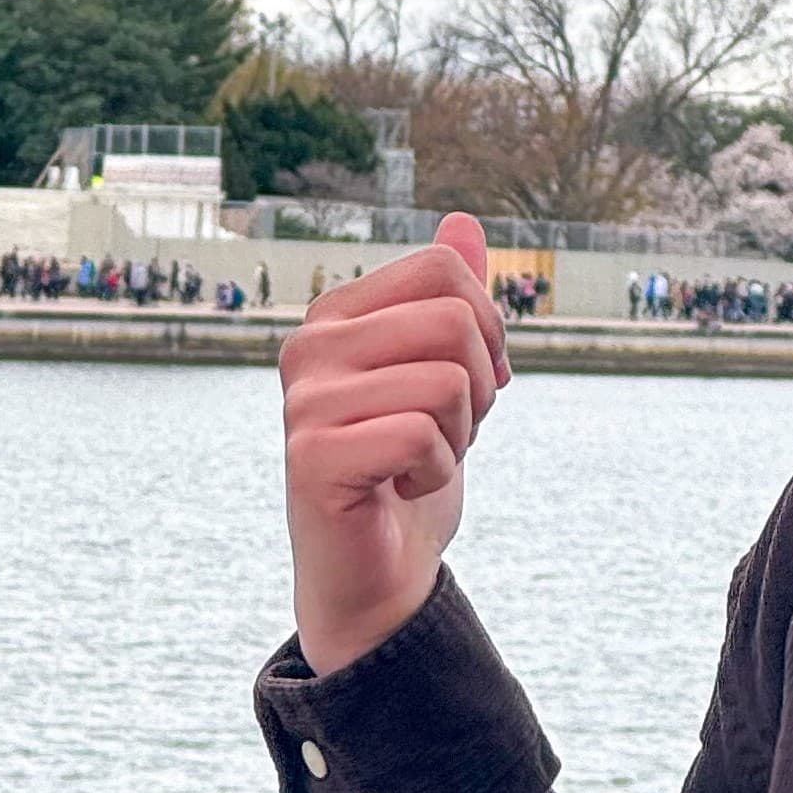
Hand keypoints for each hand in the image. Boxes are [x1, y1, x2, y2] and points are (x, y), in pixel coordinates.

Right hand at [279, 213, 508, 676]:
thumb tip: (464, 220)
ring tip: (420, 460)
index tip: (471, 382)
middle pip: (454, 320)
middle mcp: (310, 345)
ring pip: (447, 381)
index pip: (444, 268)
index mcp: (337, 314)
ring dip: (459, 435)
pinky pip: (422, 437)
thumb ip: (446, 299)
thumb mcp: (443, 375)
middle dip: (481, 386)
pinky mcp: (312, 456)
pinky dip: (436, 474)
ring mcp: (305, 399)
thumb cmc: (408, 471)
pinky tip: (399, 488)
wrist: (378, 572)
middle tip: (449, 430)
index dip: (487, 328)